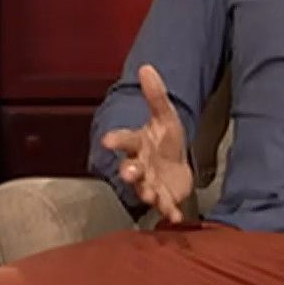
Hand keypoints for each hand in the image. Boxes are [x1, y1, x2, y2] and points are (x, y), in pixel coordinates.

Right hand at [100, 64, 192, 224]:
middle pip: (130, 170)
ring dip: (147, 194)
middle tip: (129, 172)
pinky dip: (169, 213)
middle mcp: (140, 166)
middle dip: (129, 172)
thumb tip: (146, 67)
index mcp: (137, 144)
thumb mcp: (165, 116)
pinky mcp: (165, 199)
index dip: (116, 140)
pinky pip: (165, 207)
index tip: (108, 140)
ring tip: (151, 195)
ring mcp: (151, 184)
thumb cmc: (165, 139)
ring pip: (144, 191)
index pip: (124, 140)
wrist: (175, 163)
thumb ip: (156, 95)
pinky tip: (175, 217)